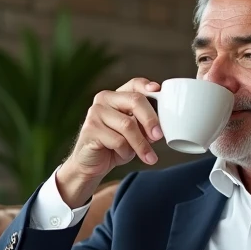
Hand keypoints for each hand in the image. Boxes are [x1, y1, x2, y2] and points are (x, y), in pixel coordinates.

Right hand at [55, 78, 162, 206]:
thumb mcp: (134, 133)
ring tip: (148, 156)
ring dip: (141, 144)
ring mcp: (95, 113)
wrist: (91, 165)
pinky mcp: (90, 129)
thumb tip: (160, 126)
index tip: (158, 91)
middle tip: (159, 136)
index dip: (147, 86)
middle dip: (150, 119)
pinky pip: (117, 140)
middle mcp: (104, 99)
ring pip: (128, 125)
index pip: (134, 84)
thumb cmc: (115, 146)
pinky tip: (122, 155)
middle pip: (135, 101)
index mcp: (116, 96)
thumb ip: (144, 124)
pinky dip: (125, 151)